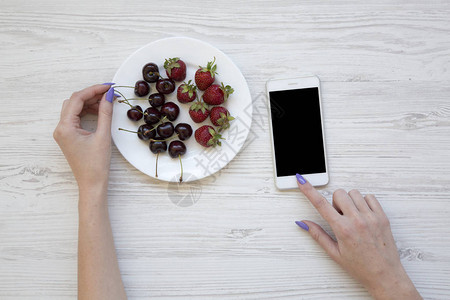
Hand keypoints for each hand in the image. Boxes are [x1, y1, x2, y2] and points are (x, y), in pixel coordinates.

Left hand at [53, 84, 114, 194]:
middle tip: (109, 93)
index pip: (77, 99)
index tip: (109, 86)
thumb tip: (108, 96)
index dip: (93, 90)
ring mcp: (63, 132)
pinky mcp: (69, 136)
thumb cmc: (96, 164)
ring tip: (107, 101)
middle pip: (74, 102)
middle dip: (91, 95)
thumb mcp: (103, 136)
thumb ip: (105, 113)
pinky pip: (76, 117)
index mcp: (65, 127)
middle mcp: (60, 128)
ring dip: (90, 102)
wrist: (92, 183)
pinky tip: (100, 110)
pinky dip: (87, 111)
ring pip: (74, 108)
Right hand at [295, 174, 420, 299]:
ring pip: (354, 193)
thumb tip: (303, 223)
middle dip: (336, 202)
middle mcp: (357, 221)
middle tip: (340, 216)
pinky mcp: (382, 217)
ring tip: (353, 217)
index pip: (320, 204)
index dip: (308, 190)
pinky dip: (364, 202)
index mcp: (343, 230)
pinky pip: (370, 197)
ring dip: (350, 201)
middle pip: (339, 193)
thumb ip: (318, 235)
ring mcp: (371, 217)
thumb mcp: (334, 253)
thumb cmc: (360, 267)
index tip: (302, 180)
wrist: (385, 275)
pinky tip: (363, 215)